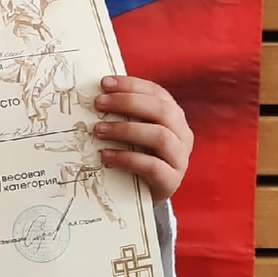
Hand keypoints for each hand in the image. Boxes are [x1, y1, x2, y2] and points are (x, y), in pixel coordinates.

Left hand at [93, 75, 192, 205]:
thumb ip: (123, 113)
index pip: (156, 92)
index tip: (104, 83)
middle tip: (98, 104)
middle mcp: (182, 134)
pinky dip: (126, 158)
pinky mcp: (172, 181)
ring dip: (125, 130)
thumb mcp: (132, 130)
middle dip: (127, 103)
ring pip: (160, 136)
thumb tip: (95, 94)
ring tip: (98, 130)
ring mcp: (180, 158)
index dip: (131, 85)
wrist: (146, 193)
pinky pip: (152, 166)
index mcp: (173, 115)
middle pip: (161, 110)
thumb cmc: (137, 153)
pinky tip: (106, 155)